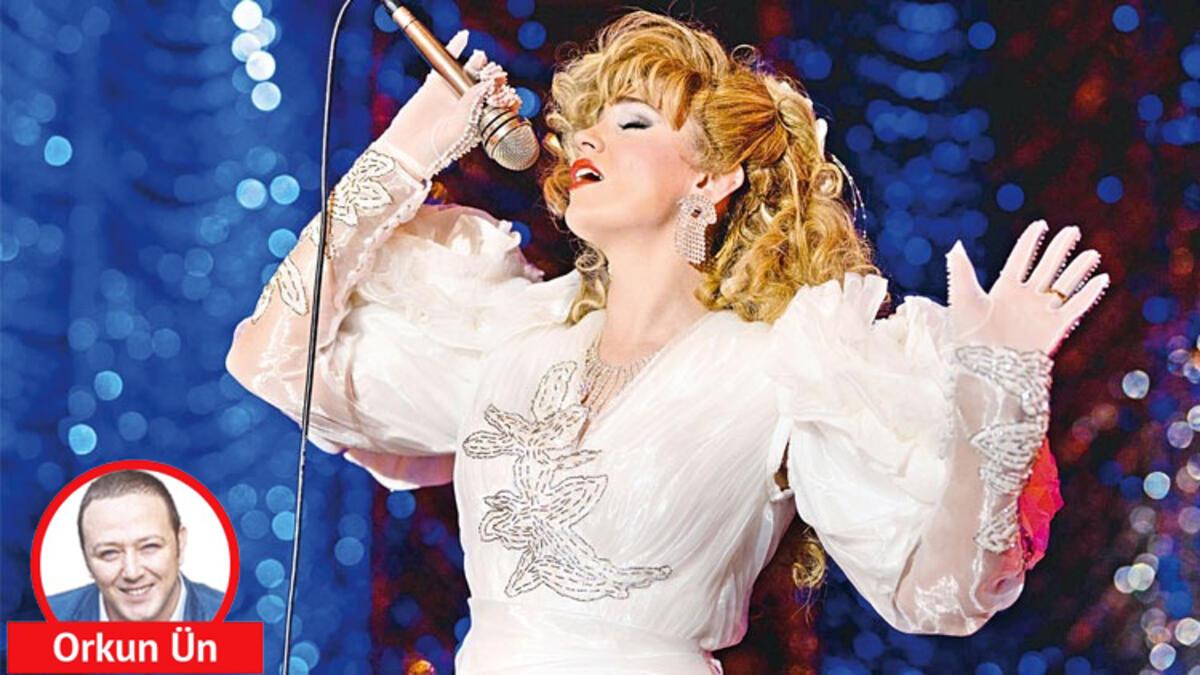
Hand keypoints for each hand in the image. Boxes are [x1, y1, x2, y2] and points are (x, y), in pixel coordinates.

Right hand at [378, 30, 519, 179]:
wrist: (407, 150)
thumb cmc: (438, 147)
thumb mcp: (461, 127)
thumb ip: (473, 105)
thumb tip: (488, 83)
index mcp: (481, 120)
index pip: (499, 101)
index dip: (505, 93)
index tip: (505, 89)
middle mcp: (469, 106)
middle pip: (485, 83)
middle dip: (492, 75)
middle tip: (492, 74)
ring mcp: (452, 94)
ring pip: (469, 72)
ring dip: (478, 63)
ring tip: (480, 59)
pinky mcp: (435, 86)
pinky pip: (446, 64)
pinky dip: (454, 49)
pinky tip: (463, 37)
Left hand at [945, 219, 1109, 355]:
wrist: (984, 369)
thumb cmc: (967, 337)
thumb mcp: (962, 300)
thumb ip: (961, 272)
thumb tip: (955, 245)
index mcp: (1002, 289)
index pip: (1020, 259)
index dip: (1030, 242)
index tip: (1041, 224)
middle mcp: (1024, 299)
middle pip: (1046, 267)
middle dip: (1060, 249)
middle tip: (1073, 230)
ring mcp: (1040, 313)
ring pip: (1064, 285)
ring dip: (1078, 269)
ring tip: (1093, 253)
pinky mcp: (1054, 328)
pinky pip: (1075, 308)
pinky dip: (1089, 294)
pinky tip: (1102, 279)